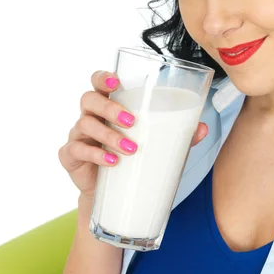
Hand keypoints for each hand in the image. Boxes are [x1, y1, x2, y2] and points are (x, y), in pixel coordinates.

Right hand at [58, 70, 208, 199]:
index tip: (115, 81)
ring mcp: (78, 135)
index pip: (98, 82)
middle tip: (132, 121)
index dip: (102, 77)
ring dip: (108, 135)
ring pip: (84, 124)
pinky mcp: (71, 157)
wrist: (111, 196)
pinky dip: (95, 155)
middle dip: (109, 107)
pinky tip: (112, 162)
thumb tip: (203, 128)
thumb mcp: (154, 143)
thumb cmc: (131, 158)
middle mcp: (89, 116)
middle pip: (89, 99)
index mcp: (107, 105)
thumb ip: (178, 134)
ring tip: (131, 148)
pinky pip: (76, 150)